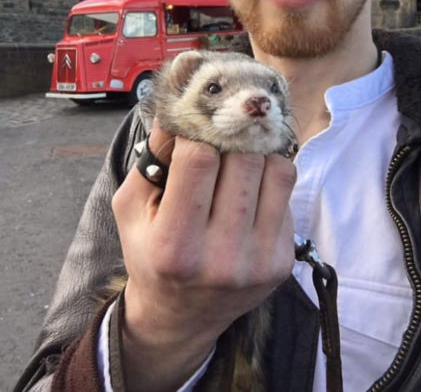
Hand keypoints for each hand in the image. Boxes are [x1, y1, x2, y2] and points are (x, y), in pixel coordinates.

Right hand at [112, 119, 296, 390]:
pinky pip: (288, 192)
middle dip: (230, 139)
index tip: (193, 131)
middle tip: (220, 137)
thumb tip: (179, 104)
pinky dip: (270, 177)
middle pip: (244, 159)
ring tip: (237, 157)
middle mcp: (222, 258)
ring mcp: (259, 261)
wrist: (181, 316)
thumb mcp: (131, 206)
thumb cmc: (151, 253)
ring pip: (277, 169)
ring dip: (257, 152)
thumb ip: (152, 154)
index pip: (200, 158)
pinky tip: (250, 186)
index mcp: (176, 246)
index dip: (196, 134)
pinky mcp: (283, 260)